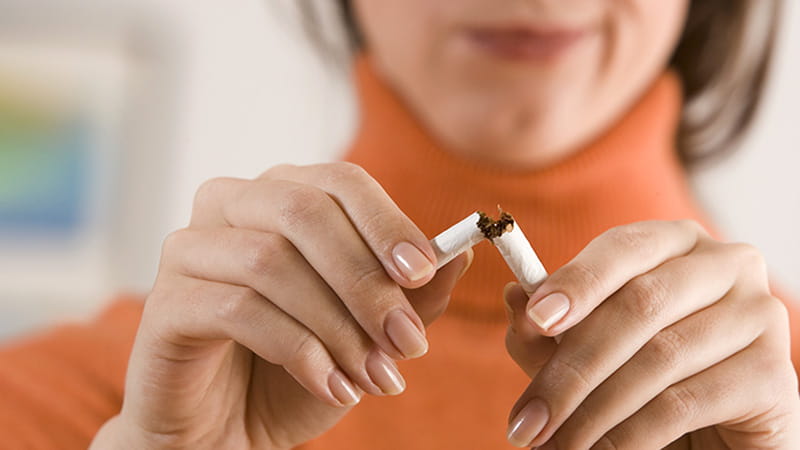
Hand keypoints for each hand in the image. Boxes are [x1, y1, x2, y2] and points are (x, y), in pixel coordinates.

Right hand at [90, 162, 471, 448]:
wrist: (227, 429)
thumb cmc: (296, 370)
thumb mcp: (367, 332)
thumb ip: (410, 295)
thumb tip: (462, 256)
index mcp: (279, 196)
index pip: (339, 181)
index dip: (386, 223)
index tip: (424, 273)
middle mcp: (229, 206)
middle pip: (304, 211)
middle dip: (366, 281)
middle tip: (408, 342)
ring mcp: (189, 250)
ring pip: (273, 262)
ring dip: (337, 326)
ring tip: (374, 378)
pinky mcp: (165, 303)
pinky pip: (238, 309)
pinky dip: (298, 351)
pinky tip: (330, 385)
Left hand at [503, 220, 799, 448]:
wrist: (713, 436)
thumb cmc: (645, 380)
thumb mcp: (590, 353)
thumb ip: (550, 329)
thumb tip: (515, 297)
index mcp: (676, 242)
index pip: (623, 247)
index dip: (577, 281)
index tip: (534, 319)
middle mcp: (726, 265)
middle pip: (638, 305)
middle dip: (570, 369)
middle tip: (525, 421)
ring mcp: (758, 314)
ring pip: (658, 358)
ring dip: (592, 412)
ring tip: (551, 446)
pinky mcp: (774, 373)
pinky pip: (685, 402)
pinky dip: (630, 435)